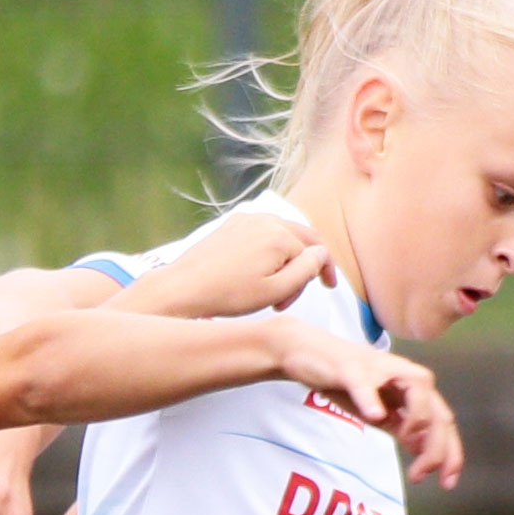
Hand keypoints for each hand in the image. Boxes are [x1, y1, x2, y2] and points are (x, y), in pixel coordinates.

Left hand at [121, 209, 335, 322]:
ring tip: (273, 291)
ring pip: (281, 235)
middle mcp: (265, 218)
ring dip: (285, 260)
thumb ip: (307, 270)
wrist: (183, 289)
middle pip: (301, 238)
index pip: (316, 250)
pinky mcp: (230, 224)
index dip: (326, 270)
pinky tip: (257, 276)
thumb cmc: (229, 295)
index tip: (329, 287)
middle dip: (305, 266)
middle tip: (294, 296)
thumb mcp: (276, 290)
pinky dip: (268, 252)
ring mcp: (246, 218)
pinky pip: (261, 233)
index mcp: (280, 234)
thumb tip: (322, 254)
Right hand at [267, 321, 462, 489]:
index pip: (444, 423)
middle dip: (437, 448)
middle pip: (437, 412)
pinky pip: (364, 384)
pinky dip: (371, 399)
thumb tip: (423, 450)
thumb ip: (403, 428)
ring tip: (404, 444)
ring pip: (416, 390)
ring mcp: (380, 370)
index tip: (447, 483)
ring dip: (417, 422)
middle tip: (420, 475)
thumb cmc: (347, 384)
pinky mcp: (350, 368)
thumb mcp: (380, 412)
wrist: (309, 354)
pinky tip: (374, 415)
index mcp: (414, 392)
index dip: (451, 454)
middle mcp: (406, 377)